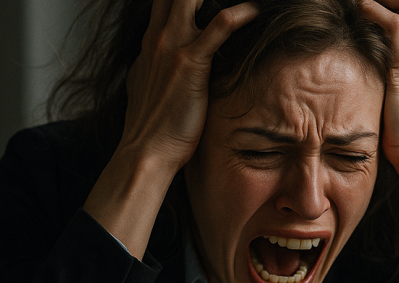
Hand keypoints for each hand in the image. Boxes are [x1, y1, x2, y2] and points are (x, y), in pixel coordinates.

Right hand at [85, 0, 256, 258]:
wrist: (146, 151)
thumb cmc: (150, 128)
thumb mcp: (145, 89)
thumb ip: (153, 71)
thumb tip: (159, 70)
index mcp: (149, 45)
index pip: (162, 4)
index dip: (180, 0)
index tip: (199, 3)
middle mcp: (157, 39)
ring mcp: (172, 47)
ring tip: (244, 1)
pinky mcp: (191, 62)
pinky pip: (221, 24)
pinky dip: (240, 13)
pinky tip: (253, 11)